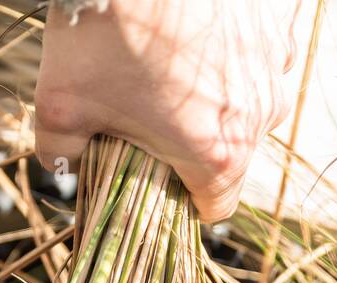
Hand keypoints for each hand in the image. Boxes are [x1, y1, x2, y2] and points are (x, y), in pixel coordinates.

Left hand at [35, 0, 300, 221]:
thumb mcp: (60, 107)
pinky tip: (192, 36)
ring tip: (170, 71)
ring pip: (249, 103)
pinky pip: (258, 55)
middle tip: (152, 117)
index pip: (217, 206)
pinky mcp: (276, 22)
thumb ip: (60, 155)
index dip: (185, 202)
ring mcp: (274, 64)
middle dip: (196, 143)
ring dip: (217, 97)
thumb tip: (62, 166)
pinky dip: (231, 53)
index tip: (160, 184)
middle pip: (233, 153)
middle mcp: (261, 114)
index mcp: (219, 152)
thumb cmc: (100, 33)